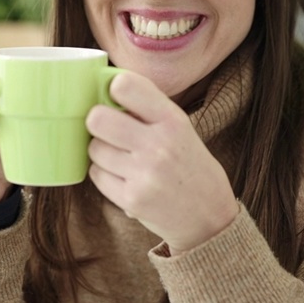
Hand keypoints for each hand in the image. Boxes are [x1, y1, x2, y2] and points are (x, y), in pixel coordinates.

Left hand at [85, 72, 239, 253]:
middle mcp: (159, 145)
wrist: (209, 216)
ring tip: (121, 157)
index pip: (126, 86)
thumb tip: (103, 89)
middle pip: (97, 118)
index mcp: (173, 120)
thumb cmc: (189, 165)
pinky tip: (122, 176)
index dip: (113, 88)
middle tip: (107, 128)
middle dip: (97, 122)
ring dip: (101, 151)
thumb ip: (148, 110)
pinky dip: (104, 173)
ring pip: (94, 148)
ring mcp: (144, 174)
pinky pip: (96, 174)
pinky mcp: (131, 200)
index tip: (115, 97)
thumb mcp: (180, 129)